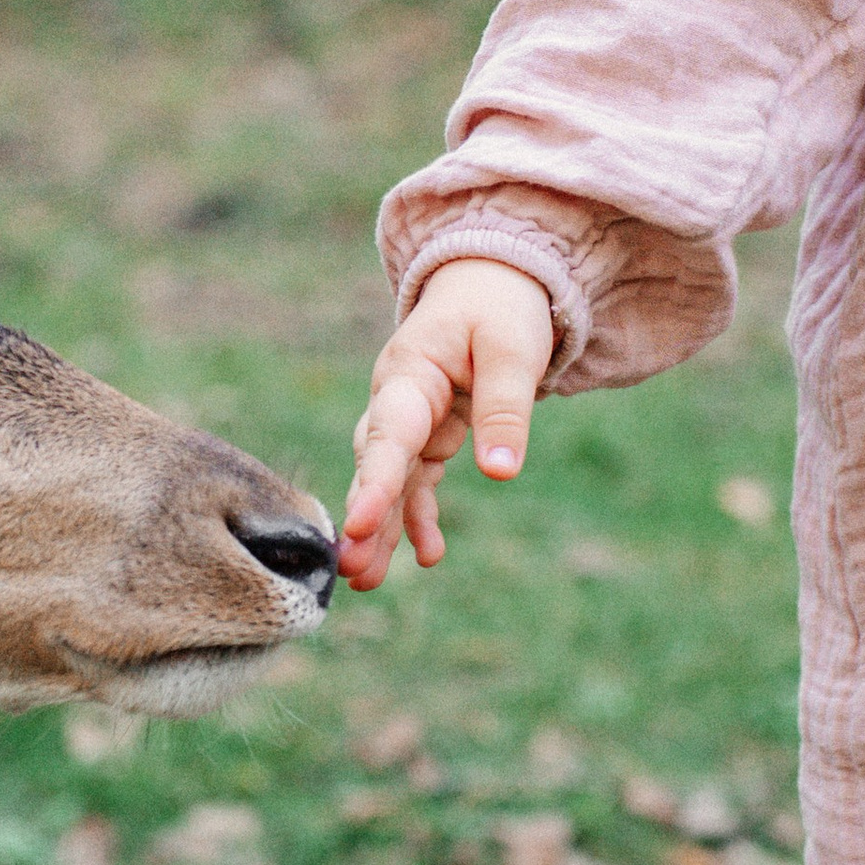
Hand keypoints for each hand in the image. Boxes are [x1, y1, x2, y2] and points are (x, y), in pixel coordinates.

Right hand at [339, 257, 555, 589]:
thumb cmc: (501, 309)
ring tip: (367, 582)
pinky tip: (429, 554)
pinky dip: (418, 517)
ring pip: (389, 479)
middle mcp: (398, 398)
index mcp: (410, 371)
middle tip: (352, 568)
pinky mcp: (427, 434)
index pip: (389, 434)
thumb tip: (500, 472)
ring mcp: (409, 418)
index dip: (375, 482)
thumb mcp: (513, 349)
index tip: (359, 525)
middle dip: (365, 516)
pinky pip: (416, 481)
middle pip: (376, 463)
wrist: (491, 283)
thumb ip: (505, 408)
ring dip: (380, 529)